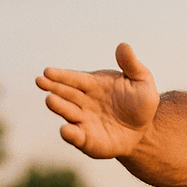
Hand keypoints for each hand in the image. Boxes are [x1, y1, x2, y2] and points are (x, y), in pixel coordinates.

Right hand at [36, 43, 159, 159]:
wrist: (145, 130)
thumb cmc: (140, 103)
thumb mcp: (142, 82)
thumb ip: (131, 65)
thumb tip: (123, 46)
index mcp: (93, 85)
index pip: (74, 78)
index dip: (61, 75)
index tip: (48, 72)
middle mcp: (83, 102)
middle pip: (66, 93)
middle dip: (53, 87)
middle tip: (41, 82)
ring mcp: (83, 121)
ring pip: (68, 112)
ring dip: (59, 106)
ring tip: (50, 100)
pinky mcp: (87, 140)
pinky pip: (77, 137)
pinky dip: (70, 134)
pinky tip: (66, 130)